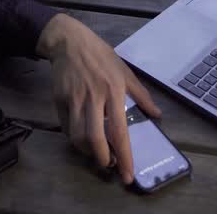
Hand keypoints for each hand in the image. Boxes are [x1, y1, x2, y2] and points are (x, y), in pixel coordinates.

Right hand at [36, 13, 161, 184]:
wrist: (69, 41)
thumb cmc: (101, 56)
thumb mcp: (125, 71)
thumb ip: (141, 95)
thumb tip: (157, 115)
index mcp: (113, 90)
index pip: (119, 131)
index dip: (124, 156)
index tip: (127, 175)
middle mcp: (93, 97)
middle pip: (95, 138)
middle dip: (103, 159)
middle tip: (110, 165)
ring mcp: (74, 99)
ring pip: (78, 136)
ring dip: (88, 152)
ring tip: (99, 154)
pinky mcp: (59, 100)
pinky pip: (66, 127)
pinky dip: (75, 139)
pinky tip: (84, 140)